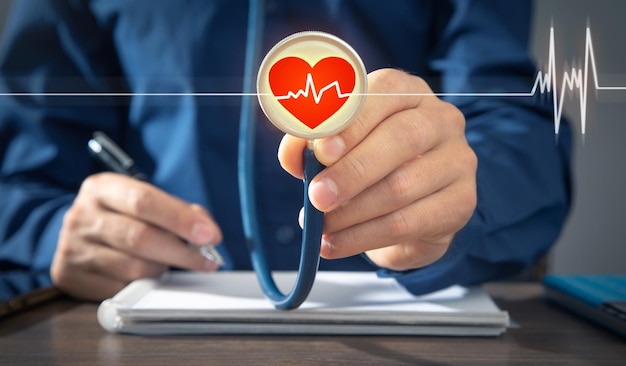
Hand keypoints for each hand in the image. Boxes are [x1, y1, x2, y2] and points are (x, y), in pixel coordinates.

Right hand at [51, 173, 221, 300]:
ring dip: (161, 269)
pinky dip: (142, 286)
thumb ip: (179, 211)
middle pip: (140, 237)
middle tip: (207, 260)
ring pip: (133, 267)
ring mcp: (73, 247)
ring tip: (168, 263)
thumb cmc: (122, 216)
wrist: (79, 235)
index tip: (210, 235)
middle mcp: (83, 215)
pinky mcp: (70, 277)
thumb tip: (208, 232)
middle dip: (181, 252)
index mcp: (103, 188)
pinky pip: (120, 289)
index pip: (145, 201)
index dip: (181, 220)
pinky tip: (146, 276)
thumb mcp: (146, 202)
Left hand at [278, 68, 476, 270]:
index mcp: (407, 93)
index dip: (352, 121)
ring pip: (403, 186)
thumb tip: (292, 154)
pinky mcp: (461, 203)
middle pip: (401, 138)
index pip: (386, 93)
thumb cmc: (369, 168)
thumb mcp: (336, 149)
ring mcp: (457, 160)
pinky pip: (408, 223)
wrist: (412, 211)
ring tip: (321, 226)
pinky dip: (363, 237)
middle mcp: (440, 120)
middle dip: (352, 171)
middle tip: (317, 196)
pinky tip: (336, 244)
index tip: (321, 151)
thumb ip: (310, 145)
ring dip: (353, 212)